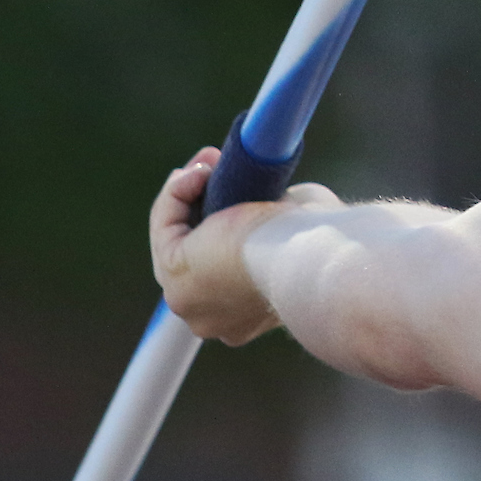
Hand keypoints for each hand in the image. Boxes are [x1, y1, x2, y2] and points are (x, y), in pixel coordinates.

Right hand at [149, 146, 339, 344]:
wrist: (306, 259)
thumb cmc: (316, 242)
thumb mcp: (297, 230)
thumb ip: (278, 223)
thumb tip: (275, 200)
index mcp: (245, 314)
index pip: (225, 266)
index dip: (226, 220)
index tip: (238, 186)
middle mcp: (211, 317)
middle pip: (195, 253)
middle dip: (201, 205)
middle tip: (214, 166)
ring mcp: (188, 300)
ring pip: (176, 239)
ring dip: (187, 196)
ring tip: (208, 163)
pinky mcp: (173, 272)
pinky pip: (165, 225)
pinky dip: (176, 193)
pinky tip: (197, 170)